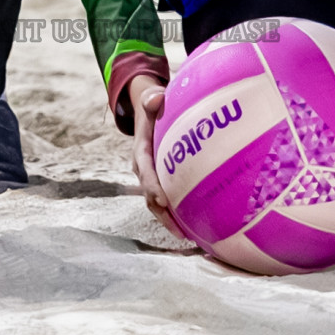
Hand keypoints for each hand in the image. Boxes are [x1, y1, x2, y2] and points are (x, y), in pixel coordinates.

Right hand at [128, 74, 183, 237]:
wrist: (148, 115)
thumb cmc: (154, 108)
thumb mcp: (151, 101)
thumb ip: (152, 99)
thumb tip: (156, 98)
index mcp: (141, 152)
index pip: (145, 171)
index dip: (152, 186)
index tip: (163, 200)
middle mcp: (144, 169)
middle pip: (150, 196)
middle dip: (163, 214)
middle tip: (179, 230)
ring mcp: (152, 179)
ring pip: (158, 204)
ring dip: (169, 221)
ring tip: (187, 237)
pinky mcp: (162, 183)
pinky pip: (167, 202)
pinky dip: (177, 215)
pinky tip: (193, 228)